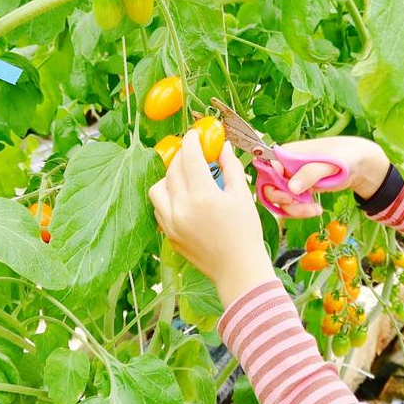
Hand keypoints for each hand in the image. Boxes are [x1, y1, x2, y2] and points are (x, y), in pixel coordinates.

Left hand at [148, 130, 275, 308]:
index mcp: (203, 196)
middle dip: (183, 155)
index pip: (190, 157)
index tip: (196, 135)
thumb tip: (223, 146)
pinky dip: (167, 197)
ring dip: (169, 177)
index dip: (192, 141)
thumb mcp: (242, 196)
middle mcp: (182, 208)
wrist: (237, 268)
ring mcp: (171, 222)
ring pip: (158, 188)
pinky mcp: (168, 234)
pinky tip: (183, 197)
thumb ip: (230, 167)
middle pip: (173, 169)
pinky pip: (159, 207)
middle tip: (194, 152)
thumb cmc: (246, 233)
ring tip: (186, 177)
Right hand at [264, 136, 390, 218]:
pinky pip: (292, 204)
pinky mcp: (300, 189)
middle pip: (271, 189)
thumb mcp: (328, 164)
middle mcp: (285, 166)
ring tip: (314, 210)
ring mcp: (292, 178)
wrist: (360, 163)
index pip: (266, 171)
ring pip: (281, 200)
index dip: (272, 187)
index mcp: (286, 154)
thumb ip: (309, 174)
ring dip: (295, 210)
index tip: (288, 198)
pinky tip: (316, 210)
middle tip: (303, 208)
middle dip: (285, 203)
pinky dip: (301, 210)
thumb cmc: (344, 156)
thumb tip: (290, 188)